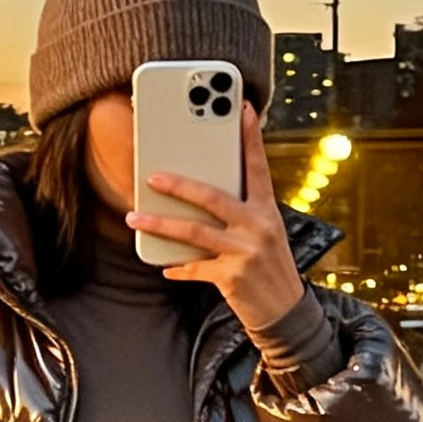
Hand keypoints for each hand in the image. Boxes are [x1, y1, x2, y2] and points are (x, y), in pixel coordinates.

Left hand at [127, 101, 304, 336]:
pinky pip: (195, 268)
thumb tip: (202, 197)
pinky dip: (178, 267)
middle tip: (152, 176)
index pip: (258, 166)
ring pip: (194, 232)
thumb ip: (241, 213)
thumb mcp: (265, 233)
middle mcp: (257, 226)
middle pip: (212, 197)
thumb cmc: (269, 267)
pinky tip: (164, 265)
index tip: (242, 108)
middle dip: (179, 184)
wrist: (285, 313)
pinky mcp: (232, 277)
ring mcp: (244, 252)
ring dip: (161, 224)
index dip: (250, 137)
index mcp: (266, 210)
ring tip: (136, 218)